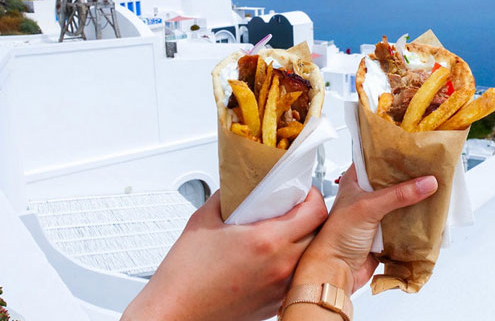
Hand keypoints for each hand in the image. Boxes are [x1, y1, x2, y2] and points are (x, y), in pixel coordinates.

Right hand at [122, 187, 327, 320]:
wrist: (174, 313)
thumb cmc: (185, 276)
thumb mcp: (203, 221)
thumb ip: (226, 197)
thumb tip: (238, 187)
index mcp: (267, 241)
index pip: (315, 212)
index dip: (313, 197)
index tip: (303, 192)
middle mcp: (280, 266)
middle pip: (318, 233)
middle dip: (311, 216)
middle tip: (295, 208)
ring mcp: (280, 287)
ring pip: (310, 256)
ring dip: (303, 240)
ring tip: (284, 231)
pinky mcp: (275, 303)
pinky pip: (295, 276)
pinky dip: (291, 263)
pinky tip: (271, 257)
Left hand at [289, 165, 437, 294]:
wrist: (336, 271)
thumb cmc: (337, 237)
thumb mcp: (368, 207)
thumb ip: (399, 194)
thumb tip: (427, 183)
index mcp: (355, 181)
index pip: (377, 160)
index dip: (396, 153)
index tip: (417, 148)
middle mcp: (366, 195)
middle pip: (394, 181)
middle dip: (412, 177)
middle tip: (434, 168)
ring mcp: (377, 214)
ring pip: (402, 202)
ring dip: (416, 199)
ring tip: (438, 187)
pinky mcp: (385, 232)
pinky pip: (405, 222)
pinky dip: (416, 219)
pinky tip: (431, 212)